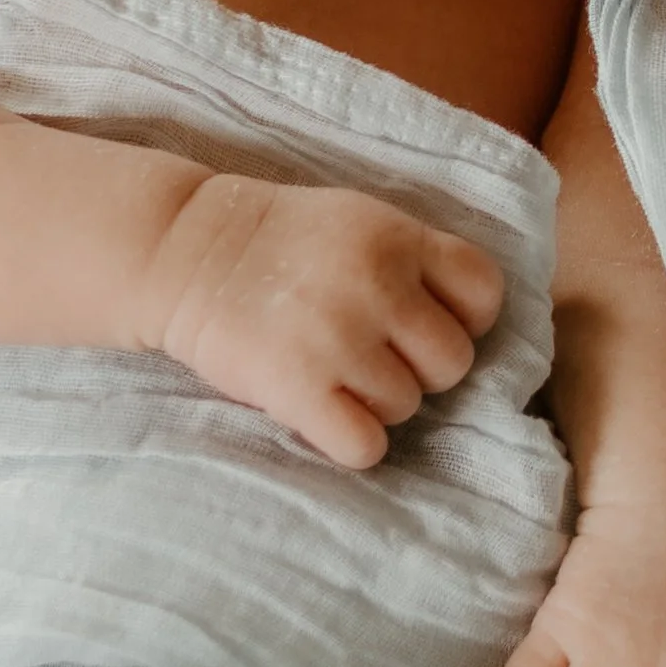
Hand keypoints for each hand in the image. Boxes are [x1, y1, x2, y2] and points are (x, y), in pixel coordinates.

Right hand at [144, 173, 503, 466]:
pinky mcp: (299, 387)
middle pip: (453, 361)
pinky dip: (349, 441)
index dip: (463, 319)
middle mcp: (378, 285)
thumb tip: (465, 325)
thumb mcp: (357, 221)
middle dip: (418, 368)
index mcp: (398, 238)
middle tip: (371, 357)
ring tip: (332, 376)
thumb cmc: (276, 243)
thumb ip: (413, 260)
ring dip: (376, 404)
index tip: (422, 324)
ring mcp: (339, 338)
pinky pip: (367, 445)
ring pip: (408, 407)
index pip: (483, 294)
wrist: (182, 251)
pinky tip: (322, 414)